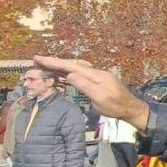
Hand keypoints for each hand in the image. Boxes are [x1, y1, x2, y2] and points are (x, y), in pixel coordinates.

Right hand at [33, 56, 150, 130]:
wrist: (130, 109)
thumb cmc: (116, 107)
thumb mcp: (101, 99)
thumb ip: (86, 86)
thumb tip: (70, 74)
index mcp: (96, 75)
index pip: (72, 66)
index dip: (55, 62)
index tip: (39, 58)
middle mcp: (95, 72)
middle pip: (71, 64)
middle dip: (53, 62)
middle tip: (36, 60)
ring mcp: (96, 76)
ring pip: (74, 68)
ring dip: (59, 66)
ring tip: (43, 65)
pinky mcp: (96, 81)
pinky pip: (78, 74)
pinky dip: (67, 72)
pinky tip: (59, 73)